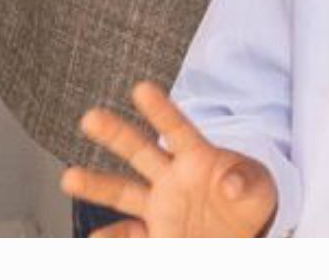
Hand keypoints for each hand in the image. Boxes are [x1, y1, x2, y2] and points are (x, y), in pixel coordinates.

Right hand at [64, 82, 276, 239]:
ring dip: (96, 184)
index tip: (142, 88)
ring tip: (68, 176)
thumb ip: (249, 182)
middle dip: (115, 134)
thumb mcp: (260, 189)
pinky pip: (129, 237)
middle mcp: (171, 178)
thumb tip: (233, 185)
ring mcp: (160, 207)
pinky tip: (95, 240)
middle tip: (90, 116)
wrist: (240, 236)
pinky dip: (111, 239)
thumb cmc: (248, 202)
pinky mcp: (155, 237)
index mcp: (197, 157)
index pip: (177, 129)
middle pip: (139, 151)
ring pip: (123, 193)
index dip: (161, 110)